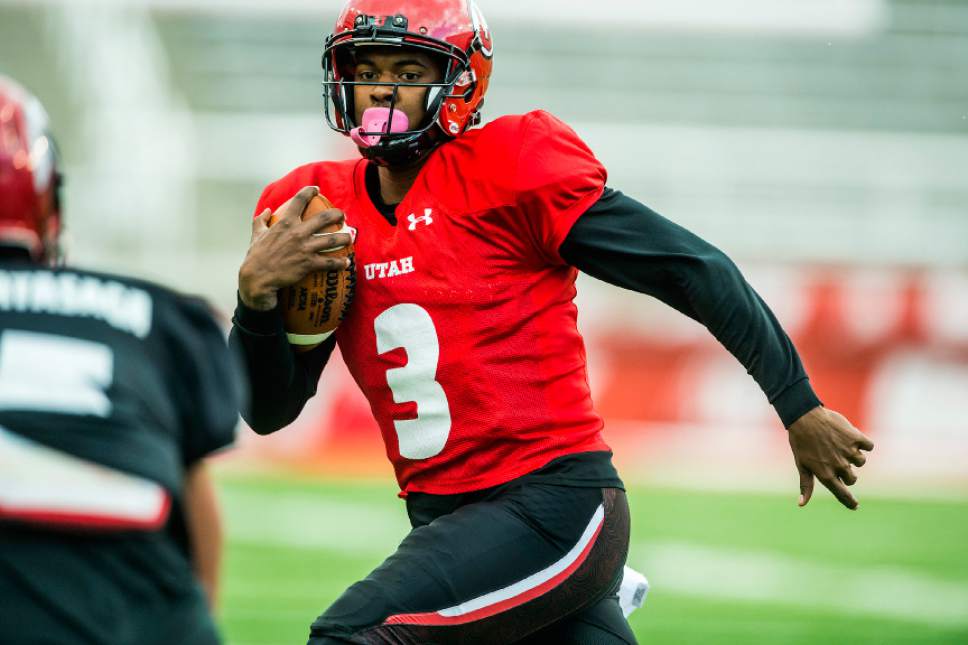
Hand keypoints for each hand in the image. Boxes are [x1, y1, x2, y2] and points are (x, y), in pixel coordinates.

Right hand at [238, 186, 353, 310]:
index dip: (309, 191)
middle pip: (324, 218)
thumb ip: (261, 221)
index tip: (317, 190)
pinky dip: (340, 263)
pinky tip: (346, 263)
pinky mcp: (309, 264)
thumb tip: (267, 210)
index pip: (299, 200)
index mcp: (285, 222)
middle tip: (343, 216)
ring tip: (350, 238)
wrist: (257, 278)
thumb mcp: (256, 235)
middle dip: (337, 214)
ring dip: (345, 238)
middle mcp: (297, 232)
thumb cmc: (256, 256)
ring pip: (333, 240)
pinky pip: (329, 263)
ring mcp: (304, 248)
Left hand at [787, 406, 873, 509]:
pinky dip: (864, 443)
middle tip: (835, 459)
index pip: (842, 494)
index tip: (855, 506)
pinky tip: (852, 438)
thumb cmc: (801, 442)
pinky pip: (869, 446)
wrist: (804, 417)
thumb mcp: (801, 464)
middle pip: (852, 478)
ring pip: (861, 461)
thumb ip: (806, 485)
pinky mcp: (856, 437)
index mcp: (825, 474)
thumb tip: (801, 504)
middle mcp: (839, 465)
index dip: (849, 501)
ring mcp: (848, 451)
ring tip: (839, 445)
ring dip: (854, 456)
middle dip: (847, 473)